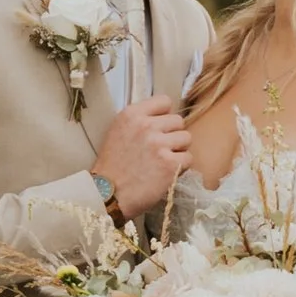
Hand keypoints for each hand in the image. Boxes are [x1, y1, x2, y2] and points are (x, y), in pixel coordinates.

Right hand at [93, 95, 192, 220]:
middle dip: (172, 135)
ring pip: (186, 138)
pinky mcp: (170, 164)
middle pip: (178, 121)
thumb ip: (139, 120)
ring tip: (163, 162)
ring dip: (178, 150)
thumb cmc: (112, 166)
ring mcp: (159, 145)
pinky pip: (188, 158)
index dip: (164, 116)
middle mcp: (146, 126)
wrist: (107, 195)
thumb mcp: (118, 132)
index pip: (164, 101)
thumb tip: (164, 116)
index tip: (159, 128)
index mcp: (131, 114)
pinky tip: (166, 173)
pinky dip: (180, 167)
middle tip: (160, 150)